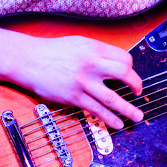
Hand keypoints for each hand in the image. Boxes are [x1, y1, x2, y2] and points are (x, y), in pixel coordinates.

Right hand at [19, 35, 143, 128]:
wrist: (28, 60)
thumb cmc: (52, 51)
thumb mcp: (79, 43)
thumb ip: (98, 52)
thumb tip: (116, 64)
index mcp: (94, 48)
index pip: (124, 58)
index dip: (131, 68)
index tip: (131, 75)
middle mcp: (91, 64)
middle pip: (124, 74)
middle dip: (136, 85)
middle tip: (138, 93)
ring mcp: (83, 82)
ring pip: (112, 98)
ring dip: (128, 109)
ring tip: (137, 116)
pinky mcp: (74, 97)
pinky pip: (96, 110)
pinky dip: (109, 118)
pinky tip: (117, 123)